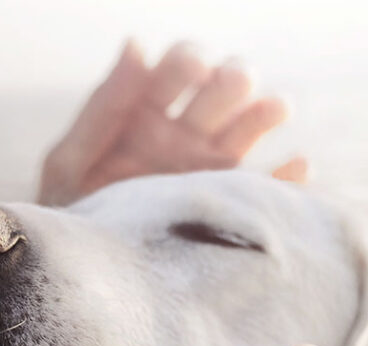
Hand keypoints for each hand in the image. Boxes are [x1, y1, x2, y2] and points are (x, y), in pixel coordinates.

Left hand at [38, 41, 307, 206]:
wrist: (86, 279)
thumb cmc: (71, 217)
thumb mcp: (72, 161)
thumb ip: (105, 106)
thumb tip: (137, 43)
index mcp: (146, 112)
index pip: (180, 66)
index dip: (190, 60)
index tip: (192, 69)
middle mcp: (184, 134)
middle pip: (224, 88)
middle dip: (231, 78)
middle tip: (227, 85)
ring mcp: (211, 169)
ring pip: (252, 125)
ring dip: (265, 111)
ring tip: (272, 110)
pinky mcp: (230, 208)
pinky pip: (272, 189)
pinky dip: (290, 177)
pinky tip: (297, 167)